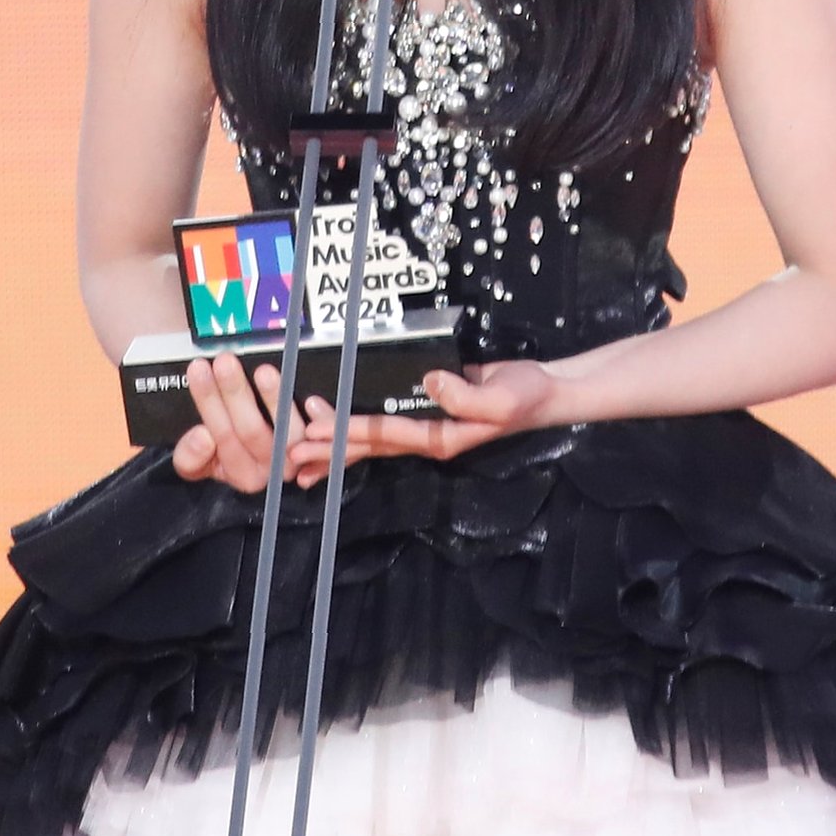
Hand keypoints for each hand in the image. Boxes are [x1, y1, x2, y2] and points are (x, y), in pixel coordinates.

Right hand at [171, 353, 307, 494]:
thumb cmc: (224, 453)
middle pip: (251, 431)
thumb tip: (202, 436)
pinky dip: (317, 418)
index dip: (209, 402)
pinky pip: (318, 433)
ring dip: (275, 400)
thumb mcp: (195, 462)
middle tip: (224, 362)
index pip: (222, 436)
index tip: (199, 370)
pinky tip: (310, 399)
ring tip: (263, 373)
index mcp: (240, 474)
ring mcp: (296, 458)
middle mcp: (269, 470)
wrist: (253, 455)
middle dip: (235, 393)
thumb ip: (190, 456)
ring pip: (286, 432)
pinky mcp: (317, 446)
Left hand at [290, 359, 562, 487]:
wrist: (546, 392)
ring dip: (336, 444)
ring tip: (300, 454)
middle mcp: (428, 438)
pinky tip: (340, 427)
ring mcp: (427, 426)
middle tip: (289, 453)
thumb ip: (466, 396)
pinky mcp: (428, 408)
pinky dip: (359, 427)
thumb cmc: (527, 397)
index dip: (349, 431)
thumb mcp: (502, 399)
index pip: (386, 435)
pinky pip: (385, 421)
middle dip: (329, 448)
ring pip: (373, 439)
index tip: (316, 430)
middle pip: (370, 446)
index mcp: (441, 438)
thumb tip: (429, 381)